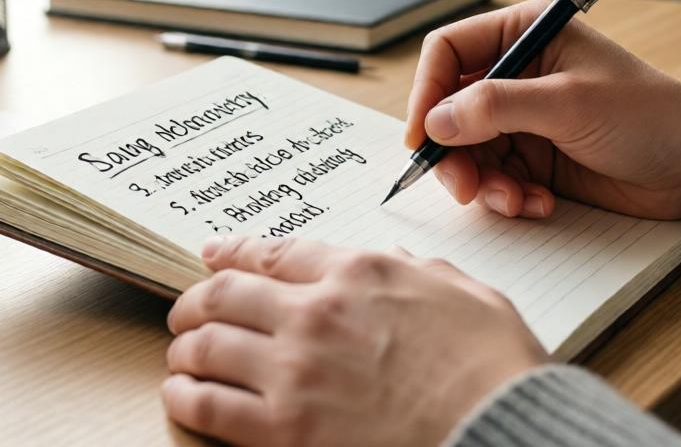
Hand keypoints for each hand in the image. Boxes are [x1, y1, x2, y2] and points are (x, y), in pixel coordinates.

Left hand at [163, 237, 549, 446]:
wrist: (500, 427)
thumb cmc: (493, 366)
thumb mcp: (463, 291)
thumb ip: (417, 271)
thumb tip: (394, 263)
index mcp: (358, 272)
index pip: (274, 253)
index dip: (233, 252)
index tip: (213, 255)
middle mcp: (315, 312)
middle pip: (224, 294)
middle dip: (196, 301)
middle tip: (187, 312)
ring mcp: (294, 370)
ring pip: (205, 346)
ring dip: (185, 348)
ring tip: (180, 356)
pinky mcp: (284, 429)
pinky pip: (209, 405)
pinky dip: (186, 395)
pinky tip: (181, 393)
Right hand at [406, 0, 680, 221]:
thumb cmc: (648, 116)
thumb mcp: (569, 104)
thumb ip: (497, 108)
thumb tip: (436, 121)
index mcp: (523, 33)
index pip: (446, 52)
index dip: (427, 93)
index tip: (423, 137)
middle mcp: (516, 73)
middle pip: (447, 109)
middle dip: (453, 152)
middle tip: (464, 187)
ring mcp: (523, 119)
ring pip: (466, 150)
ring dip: (482, 183)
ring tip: (514, 201)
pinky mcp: (533, 159)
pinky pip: (493, 179)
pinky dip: (506, 197)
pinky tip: (539, 205)